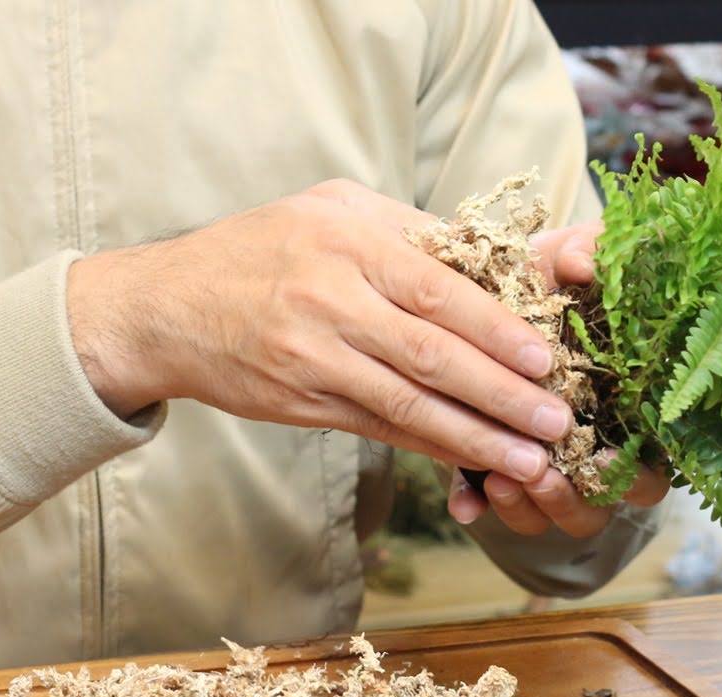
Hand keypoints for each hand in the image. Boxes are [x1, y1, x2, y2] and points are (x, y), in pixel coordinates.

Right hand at [65, 180, 569, 481]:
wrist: (164, 307)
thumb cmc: (262, 248)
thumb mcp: (330, 210)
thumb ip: (407, 231)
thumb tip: (493, 259)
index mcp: (348, 239)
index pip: (440, 289)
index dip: (498, 329)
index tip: (548, 356)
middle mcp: (330, 298)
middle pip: (433, 353)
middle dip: (503, 392)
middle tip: (557, 419)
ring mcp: (313, 355)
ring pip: (409, 402)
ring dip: (477, 435)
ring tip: (531, 460)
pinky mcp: (302, 401)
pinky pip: (381, 427)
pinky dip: (432, 444)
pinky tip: (474, 460)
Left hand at [443, 221, 670, 536]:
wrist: (490, 287)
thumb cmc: (549, 278)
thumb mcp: (569, 257)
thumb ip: (587, 250)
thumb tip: (584, 264)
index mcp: (631, 412)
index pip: (651, 468)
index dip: (634, 476)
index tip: (601, 458)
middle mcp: (596, 449)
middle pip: (600, 505)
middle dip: (570, 499)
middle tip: (541, 474)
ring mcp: (550, 465)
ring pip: (549, 515)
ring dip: (527, 506)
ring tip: (499, 478)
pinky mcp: (498, 465)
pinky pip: (492, 505)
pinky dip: (477, 504)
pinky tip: (464, 501)